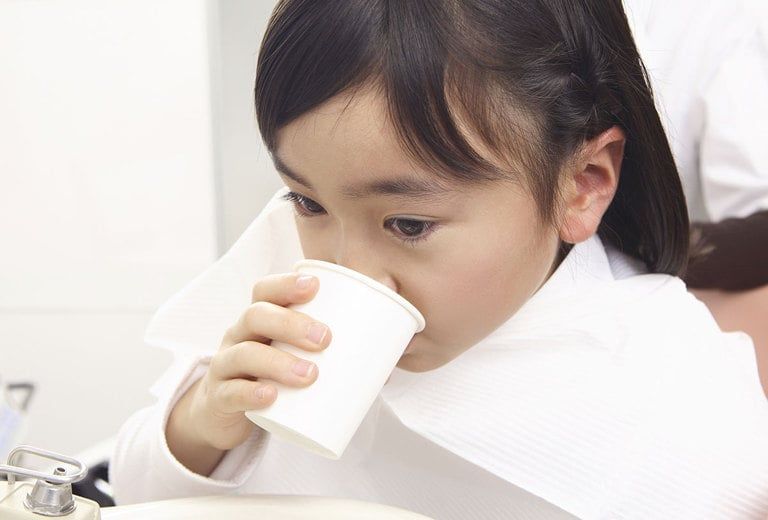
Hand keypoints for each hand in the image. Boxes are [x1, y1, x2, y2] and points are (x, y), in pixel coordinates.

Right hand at [184, 272, 331, 450]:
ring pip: (244, 354)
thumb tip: (394, 353)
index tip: (316, 287)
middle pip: (256, 315)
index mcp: (260, 319)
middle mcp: (239, 335)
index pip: (264, 290)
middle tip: (325, 339)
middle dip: (291, 323)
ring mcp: (225, 366)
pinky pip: (230, 392)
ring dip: (278, 362)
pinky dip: (250, 393)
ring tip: (310, 375)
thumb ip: (335, 350)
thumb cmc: (273, 375)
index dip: (286, 284)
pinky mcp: (219, 398)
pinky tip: (270, 397)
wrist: (226, 413)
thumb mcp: (294, 355)